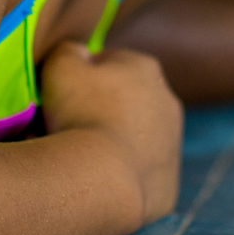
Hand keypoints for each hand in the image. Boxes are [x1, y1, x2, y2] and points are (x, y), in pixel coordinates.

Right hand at [38, 42, 181, 224]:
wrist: (104, 181)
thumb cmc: (80, 114)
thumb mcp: (60, 66)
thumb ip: (69, 51)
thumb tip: (79, 54)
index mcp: (146, 67)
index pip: (108, 64)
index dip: (81, 78)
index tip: (62, 97)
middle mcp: (167, 101)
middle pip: (125, 101)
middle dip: (101, 109)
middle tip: (69, 127)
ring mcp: (172, 144)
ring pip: (134, 138)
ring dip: (112, 142)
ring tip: (82, 158)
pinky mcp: (168, 183)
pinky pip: (138, 174)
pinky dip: (121, 176)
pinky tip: (99, 182)